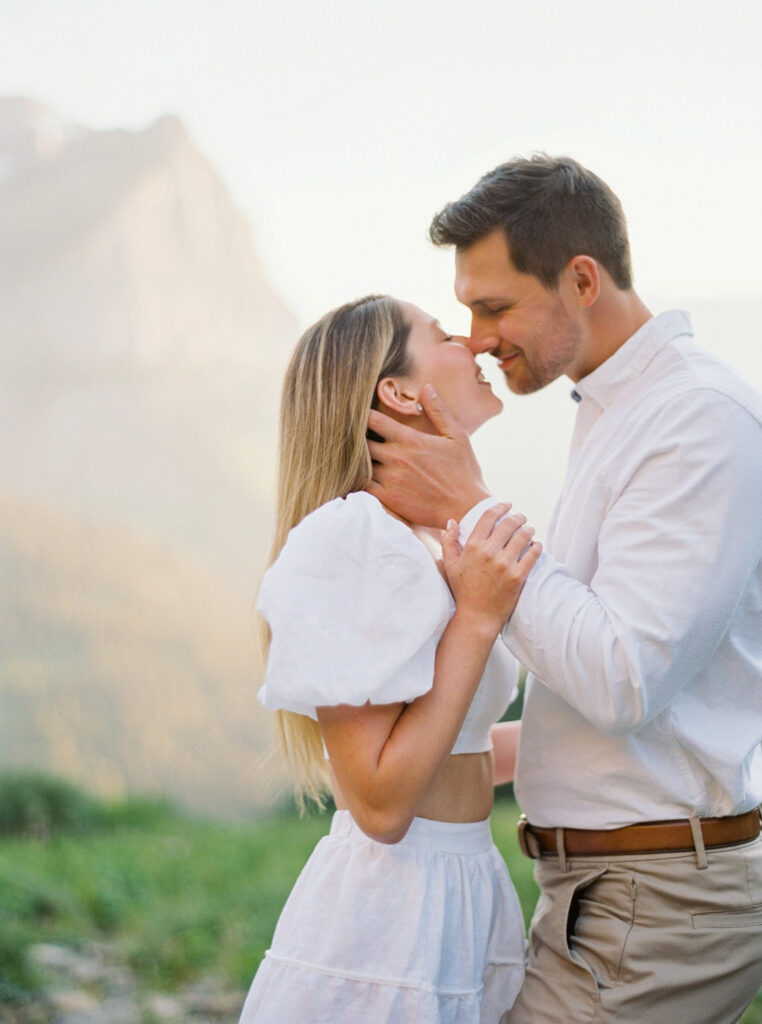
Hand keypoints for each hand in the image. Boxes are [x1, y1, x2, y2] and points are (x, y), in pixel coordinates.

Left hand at [368, 385, 489, 527]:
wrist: (466, 509)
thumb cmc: (464, 471)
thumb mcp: (456, 436)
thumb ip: (439, 411)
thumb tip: (427, 387)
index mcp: (409, 440)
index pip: (374, 420)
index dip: (362, 414)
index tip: (357, 413)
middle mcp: (396, 458)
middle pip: (361, 441)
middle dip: (356, 437)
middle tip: (352, 435)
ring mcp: (390, 479)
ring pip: (360, 464)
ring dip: (357, 459)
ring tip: (354, 455)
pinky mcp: (388, 499)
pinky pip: (363, 486)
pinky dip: (358, 480)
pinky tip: (360, 476)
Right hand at [441, 503, 541, 634]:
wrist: (476, 617)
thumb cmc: (462, 591)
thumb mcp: (450, 566)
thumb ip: (449, 542)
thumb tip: (451, 521)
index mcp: (472, 547)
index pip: (489, 517)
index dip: (501, 507)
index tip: (508, 505)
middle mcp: (489, 552)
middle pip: (509, 523)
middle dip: (518, 517)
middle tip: (521, 517)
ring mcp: (505, 564)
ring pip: (524, 536)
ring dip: (528, 530)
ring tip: (529, 531)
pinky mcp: (518, 577)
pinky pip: (533, 554)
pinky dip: (536, 546)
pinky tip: (536, 545)